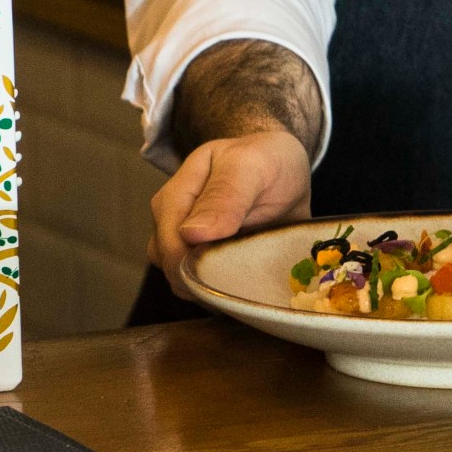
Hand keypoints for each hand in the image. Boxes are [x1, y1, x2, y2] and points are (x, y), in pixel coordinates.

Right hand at [149, 128, 311, 291]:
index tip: (233, 273)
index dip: (194, 266)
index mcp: (176, 194)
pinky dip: (222, 290)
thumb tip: (190, 234)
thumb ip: (224, 196)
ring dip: (213, 288)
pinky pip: (202, 286)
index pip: (169, 244)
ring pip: (183, 282)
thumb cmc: (265, 160)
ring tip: (249, 279)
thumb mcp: (250, 167)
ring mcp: (186, 244)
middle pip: (172, 267)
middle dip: (205, 280)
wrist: (282, 168)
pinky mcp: (203, 260)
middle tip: (248, 277)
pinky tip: (245, 283)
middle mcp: (172, 222)